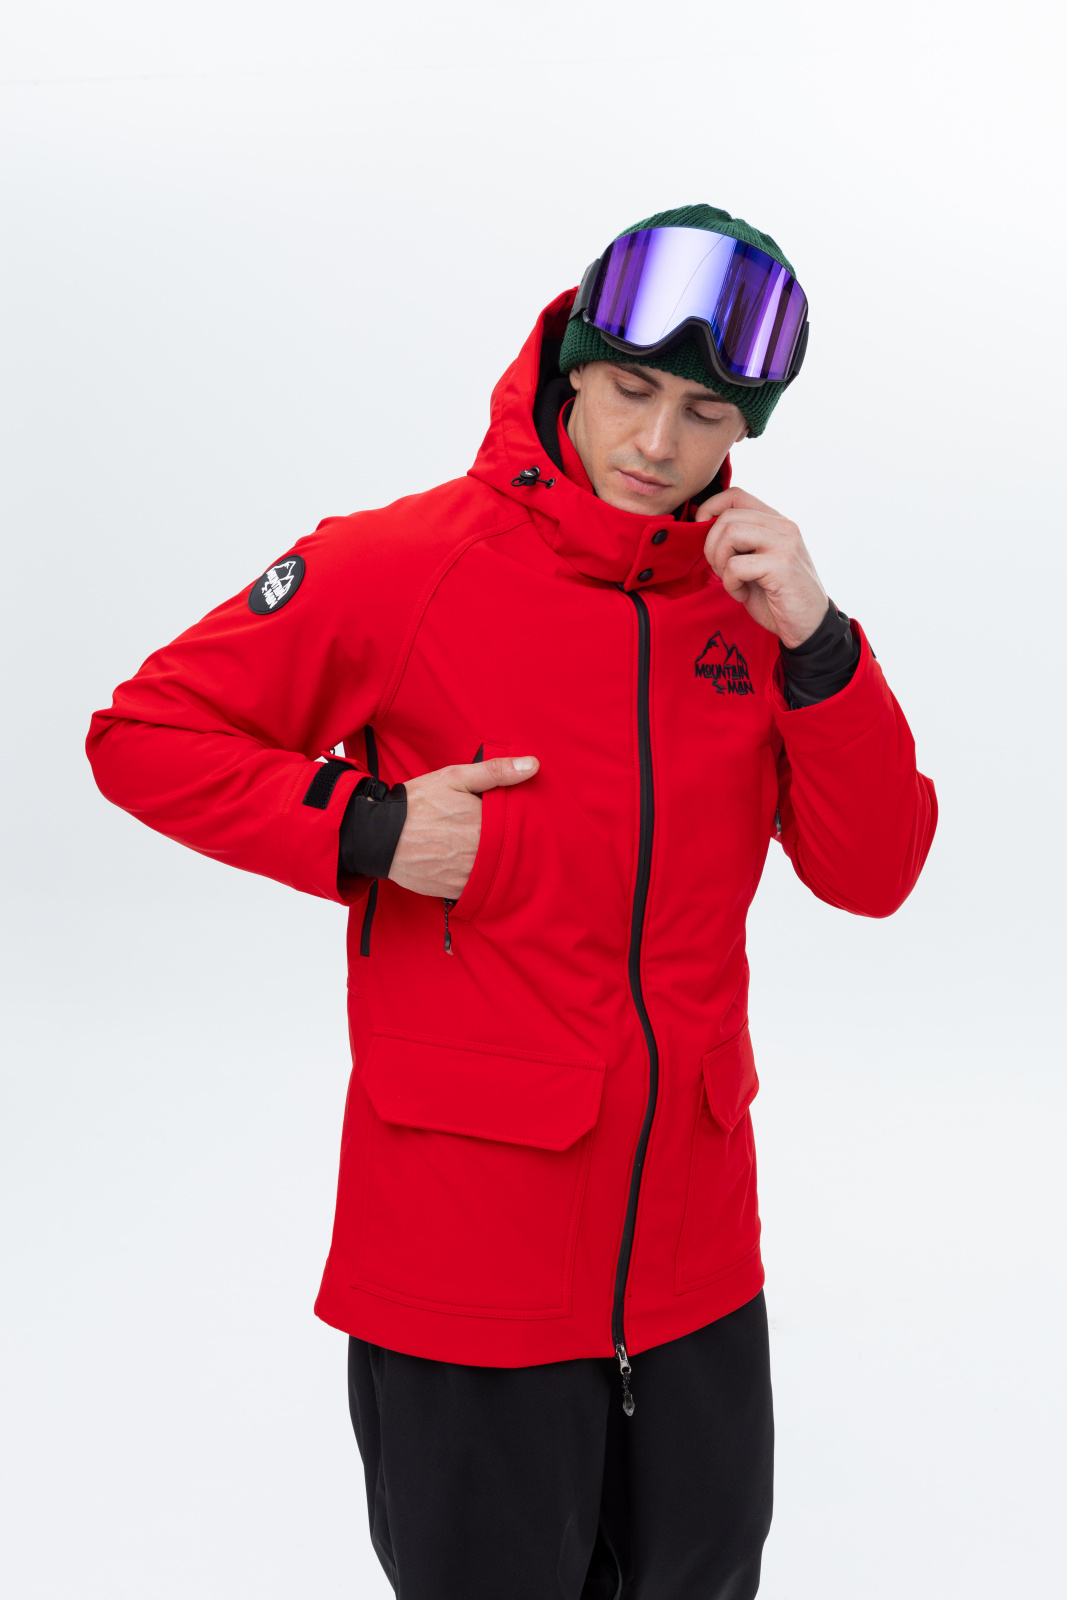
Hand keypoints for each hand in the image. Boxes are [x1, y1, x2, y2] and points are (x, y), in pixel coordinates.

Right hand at [388, 756, 538, 899]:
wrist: (379, 835)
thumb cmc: (417, 804)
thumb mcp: (455, 778)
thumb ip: (496, 772)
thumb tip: (533, 765)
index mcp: (484, 825)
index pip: (517, 827)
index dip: (516, 823)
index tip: (513, 820)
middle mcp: (480, 855)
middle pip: (508, 851)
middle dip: (506, 844)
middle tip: (495, 835)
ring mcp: (467, 876)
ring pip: (495, 872)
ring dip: (495, 864)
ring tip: (485, 851)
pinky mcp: (454, 891)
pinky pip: (476, 888)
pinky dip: (478, 879)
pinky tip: (470, 866)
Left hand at [697, 486, 828, 647]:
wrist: (808, 626)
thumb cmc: (777, 597)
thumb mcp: (755, 562)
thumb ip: (737, 542)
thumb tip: (701, 527)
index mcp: (776, 522)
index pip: (736, 495)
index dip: (710, 507)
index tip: (700, 529)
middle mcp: (783, 527)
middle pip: (728, 517)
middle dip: (712, 546)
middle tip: (720, 570)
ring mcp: (785, 544)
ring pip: (730, 534)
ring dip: (720, 562)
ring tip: (732, 581)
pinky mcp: (782, 565)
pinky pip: (736, 565)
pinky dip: (730, 584)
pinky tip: (742, 594)